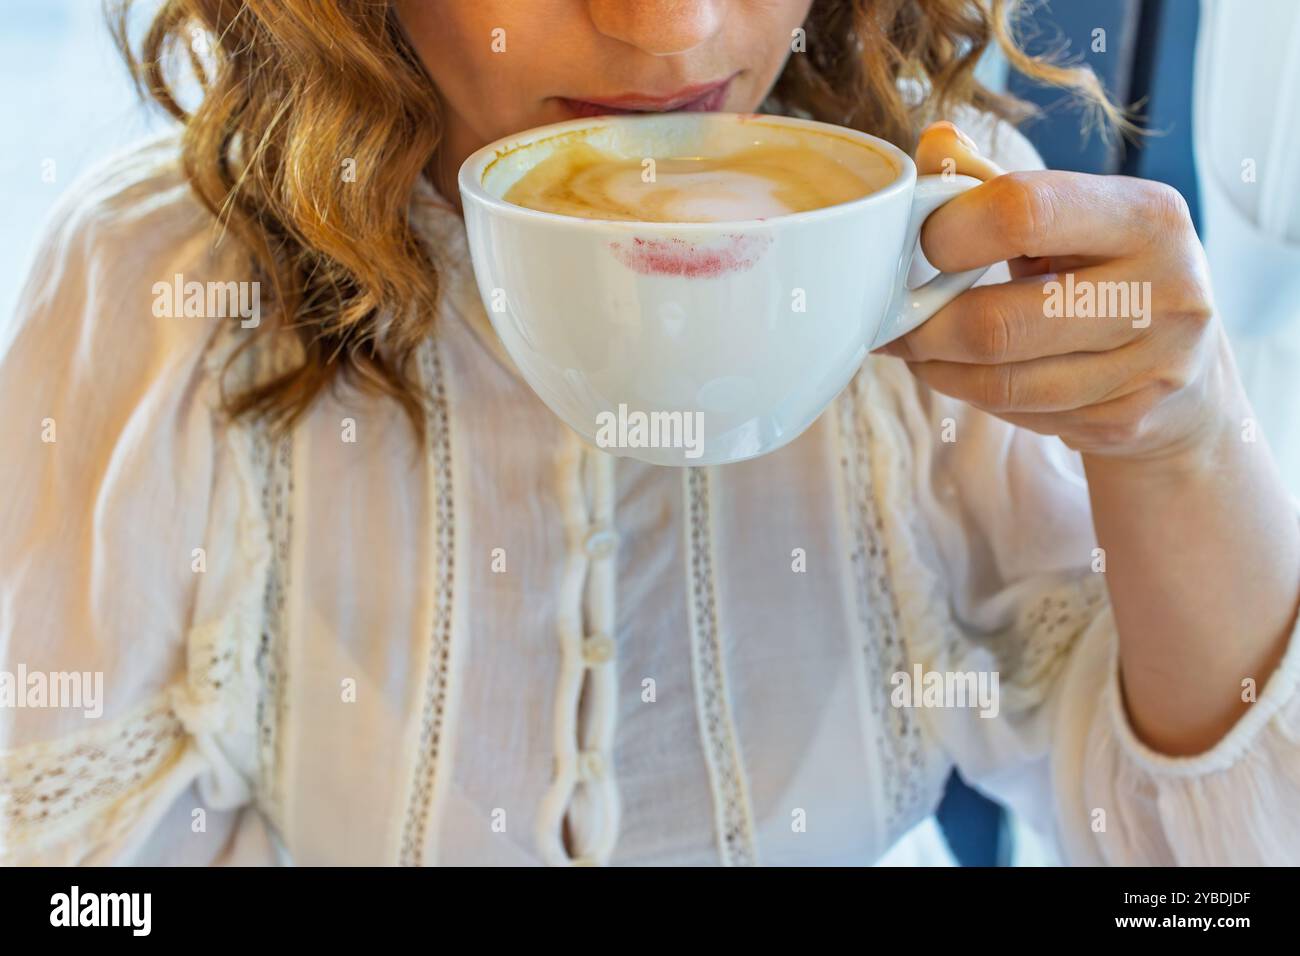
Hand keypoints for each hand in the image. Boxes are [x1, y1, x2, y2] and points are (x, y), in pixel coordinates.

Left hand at [877, 121, 1237, 464]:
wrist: (1187, 367)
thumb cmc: (1106, 270)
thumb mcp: (1071, 214)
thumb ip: (998, 181)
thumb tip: (932, 143)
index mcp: (1148, 215)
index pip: (1025, 212)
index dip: (951, 231)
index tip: (919, 244)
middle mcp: (1165, 291)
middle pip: (1000, 323)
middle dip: (927, 327)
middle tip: (894, 322)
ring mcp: (1151, 366)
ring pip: (1002, 383)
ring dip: (939, 369)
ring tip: (915, 349)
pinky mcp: (1127, 421)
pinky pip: (1020, 415)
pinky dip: (975, 396)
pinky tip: (962, 375)